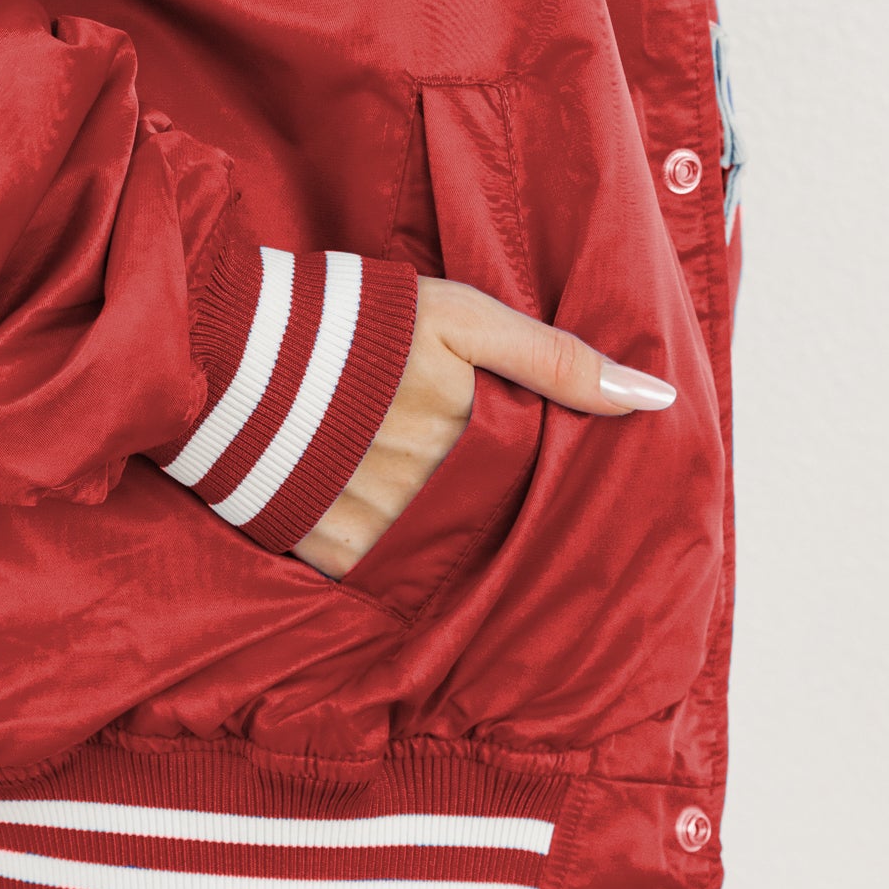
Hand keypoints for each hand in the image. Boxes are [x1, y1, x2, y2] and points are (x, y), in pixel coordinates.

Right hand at [293, 275, 676, 579]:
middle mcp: (438, 502)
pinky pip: (377, 571)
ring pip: (438, 551)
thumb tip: (656, 403)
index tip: (528, 465)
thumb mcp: (463, 318)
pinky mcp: (329, 554)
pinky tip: (368, 505)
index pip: (537, 485)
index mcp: (477, 445)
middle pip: (490, 524)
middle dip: (486, 507)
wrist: (233, 346)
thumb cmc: (357, 323)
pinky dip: (382, 547)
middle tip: (455, 470)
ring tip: (407, 485)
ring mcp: (382, 535)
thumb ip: (557, 361)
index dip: (537, 476)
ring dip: (436, 528)